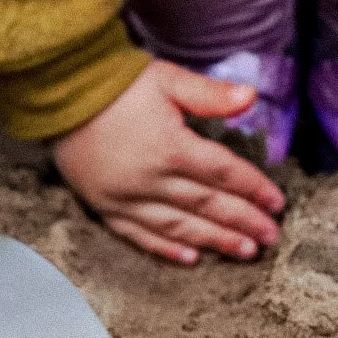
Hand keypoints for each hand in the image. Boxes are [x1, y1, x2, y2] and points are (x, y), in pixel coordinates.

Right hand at [51, 58, 284, 265]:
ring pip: (179, 226)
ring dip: (214, 240)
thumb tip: (251, 97)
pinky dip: (166, 248)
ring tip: (243, 251)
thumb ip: (209, 94)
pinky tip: (190, 258)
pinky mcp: (105, 206)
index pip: (223, 173)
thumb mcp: (167, 79)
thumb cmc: (118, 83)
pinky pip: (139, 235)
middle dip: (243, 222)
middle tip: (270, 238)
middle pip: (206, 205)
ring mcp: (126, 198)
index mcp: (171, 147)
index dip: (253, 188)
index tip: (277, 203)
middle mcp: (151, 180)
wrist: (60, 94)